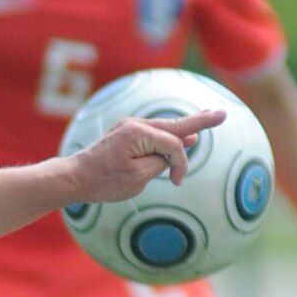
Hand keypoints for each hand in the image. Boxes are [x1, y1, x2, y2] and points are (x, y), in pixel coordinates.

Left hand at [65, 109, 224, 203]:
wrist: (75, 178)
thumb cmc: (103, 181)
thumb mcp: (137, 178)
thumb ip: (159, 163)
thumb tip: (170, 154)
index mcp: (138, 133)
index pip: (173, 145)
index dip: (180, 164)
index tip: (176, 182)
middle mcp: (135, 125)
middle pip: (175, 124)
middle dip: (200, 122)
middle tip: (222, 114)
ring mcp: (130, 128)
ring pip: (166, 128)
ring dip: (187, 127)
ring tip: (209, 118)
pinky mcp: (127, 135)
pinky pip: (154, 134)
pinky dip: (170, 136)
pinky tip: (183, 135)